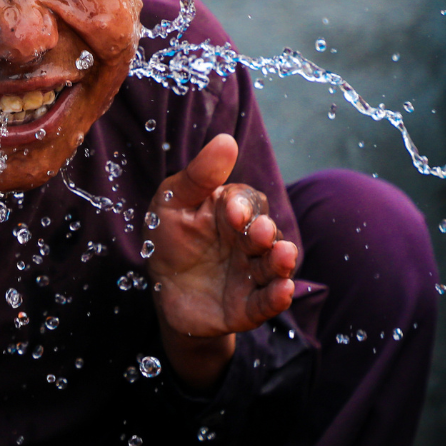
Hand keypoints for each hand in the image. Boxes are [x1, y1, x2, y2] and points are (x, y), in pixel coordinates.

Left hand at [143, 134, 299, 389]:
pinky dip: (278, 297)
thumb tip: (226, 140)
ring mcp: (252, 273)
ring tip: (283, 256)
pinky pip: (267, 301)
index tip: (232, 212)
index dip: (244, 206)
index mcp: (231, 212)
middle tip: (257, 232)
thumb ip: (198, 176)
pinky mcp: (249, 306)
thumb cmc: (169, 239)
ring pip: (274, 266)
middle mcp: (247, 240)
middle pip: (266, 233)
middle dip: (264, 233)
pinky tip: (283, 290)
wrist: (162, 292)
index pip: (248, 202)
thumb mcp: (172, 203)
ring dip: (281, 261)